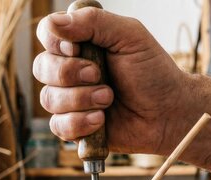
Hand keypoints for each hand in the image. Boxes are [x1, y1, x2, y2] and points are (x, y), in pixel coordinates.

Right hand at [33, 8, 210, 179]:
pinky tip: (101, 120)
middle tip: (99, 75)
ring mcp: (70, 100)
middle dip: (70, 73)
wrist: (169, 113)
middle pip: (41, 67)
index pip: (47, 34)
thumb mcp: (129, 36)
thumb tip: (54, 22)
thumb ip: (93, 21)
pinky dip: (80, 123)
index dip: (55, 42)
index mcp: (81, 43)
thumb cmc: (154, 73)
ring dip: (80, 99)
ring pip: (49, 98)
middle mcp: (70, 70)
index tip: (78, 48)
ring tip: (109, 99)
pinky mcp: (74, 127)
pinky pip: (58, 126)